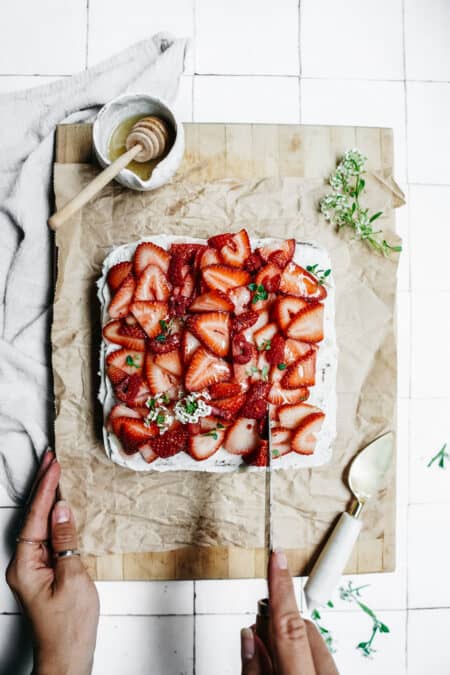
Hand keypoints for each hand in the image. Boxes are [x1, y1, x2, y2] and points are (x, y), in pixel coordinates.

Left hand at [5, 451, 98, 674]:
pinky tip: (61, 508)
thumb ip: (66, 541)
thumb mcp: (74, 578)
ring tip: (55, 474)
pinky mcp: (44, 573)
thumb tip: (61, 510)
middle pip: (32, 517)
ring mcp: (32, 569)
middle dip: (42, 487)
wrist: (68, 657)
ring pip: (39, 526)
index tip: (54, 465)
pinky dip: (55, 518)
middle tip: (51, 459)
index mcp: (25, 565)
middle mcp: (23, 564)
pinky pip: (47, 538)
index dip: (46, 489)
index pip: (36, 517)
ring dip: (48, 499)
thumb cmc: (70, 626)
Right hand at [240, 549, 338, 674]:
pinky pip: (323, 659)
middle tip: (257, 640)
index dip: (280, 587)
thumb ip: (253, 670)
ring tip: (274, 665)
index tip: (278, 558)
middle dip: (278, 626)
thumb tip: (249, 637)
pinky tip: (290, 670)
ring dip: (292, 645)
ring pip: (314, 642)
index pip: (288, 624)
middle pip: (302, 629)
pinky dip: (305, 659)